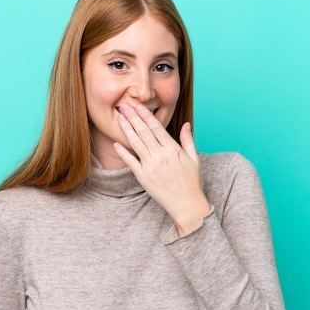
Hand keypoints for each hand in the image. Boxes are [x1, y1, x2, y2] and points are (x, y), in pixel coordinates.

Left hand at [114, 103, 211, 235]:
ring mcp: (150, 166)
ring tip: (119, 118)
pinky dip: (123, 153)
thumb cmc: (191, 182)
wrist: (186, 204)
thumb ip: (188, 140)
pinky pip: (130, 162)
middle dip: (133, 117)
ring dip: (127, 129)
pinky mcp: (143, 177)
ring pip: (136, 143)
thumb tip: (185, 124)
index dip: (146, 115)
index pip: (156, 128)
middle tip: (124, 105)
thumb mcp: (194, 159)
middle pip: (144, 132)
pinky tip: (116, 144)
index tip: (138, 105)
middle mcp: (160, 156)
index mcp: (172, 149)